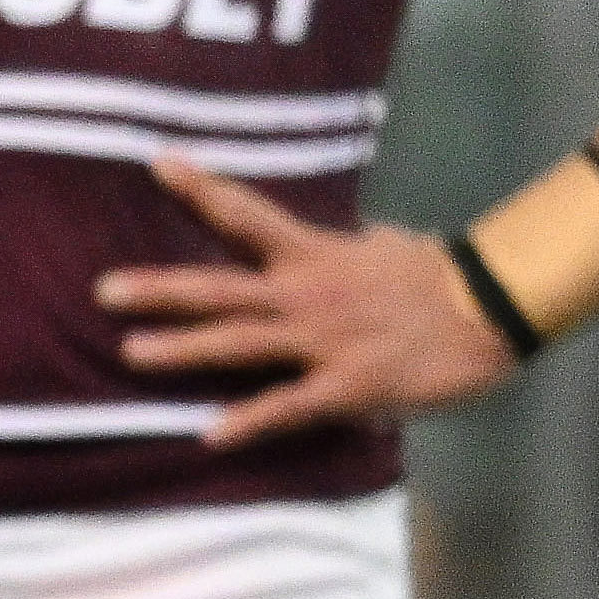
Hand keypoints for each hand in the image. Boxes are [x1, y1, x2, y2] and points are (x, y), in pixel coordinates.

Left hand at [96, 157, 512, 448]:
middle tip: (103, 290)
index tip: (157, 163)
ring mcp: (323, 340)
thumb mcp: (385, 246)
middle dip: (160, 289)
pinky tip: (210, 435)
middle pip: (220, 288)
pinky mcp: (346, 385)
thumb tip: (346, 239)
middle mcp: (307, 293)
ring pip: (240, 343)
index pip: (247, 215)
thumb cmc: (439, 277)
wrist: (495, 308)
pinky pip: (289, 406)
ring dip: (184, 349)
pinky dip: (249, 421)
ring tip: (132, 353)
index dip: (201, 189)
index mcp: (314, 255)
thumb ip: (346, 247)